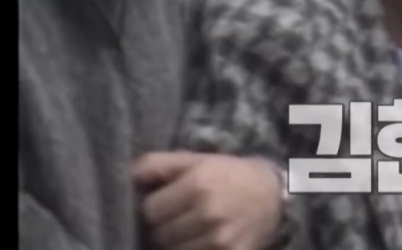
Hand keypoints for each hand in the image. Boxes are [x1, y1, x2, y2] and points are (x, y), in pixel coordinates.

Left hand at [133, 152, 283, 249]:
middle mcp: (209, 213)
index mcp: (198, 184)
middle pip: (160, 234)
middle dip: (165, 226)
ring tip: (193, 228)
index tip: (167, 203)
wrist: (274, 195)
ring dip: (179, 242)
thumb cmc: (230, 175)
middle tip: (181, 216)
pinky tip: (203, 240)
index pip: (150, 210)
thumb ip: (160, 164)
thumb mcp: (198, 160)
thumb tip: (127, 175)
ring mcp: (220, 240)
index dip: (155, 207)